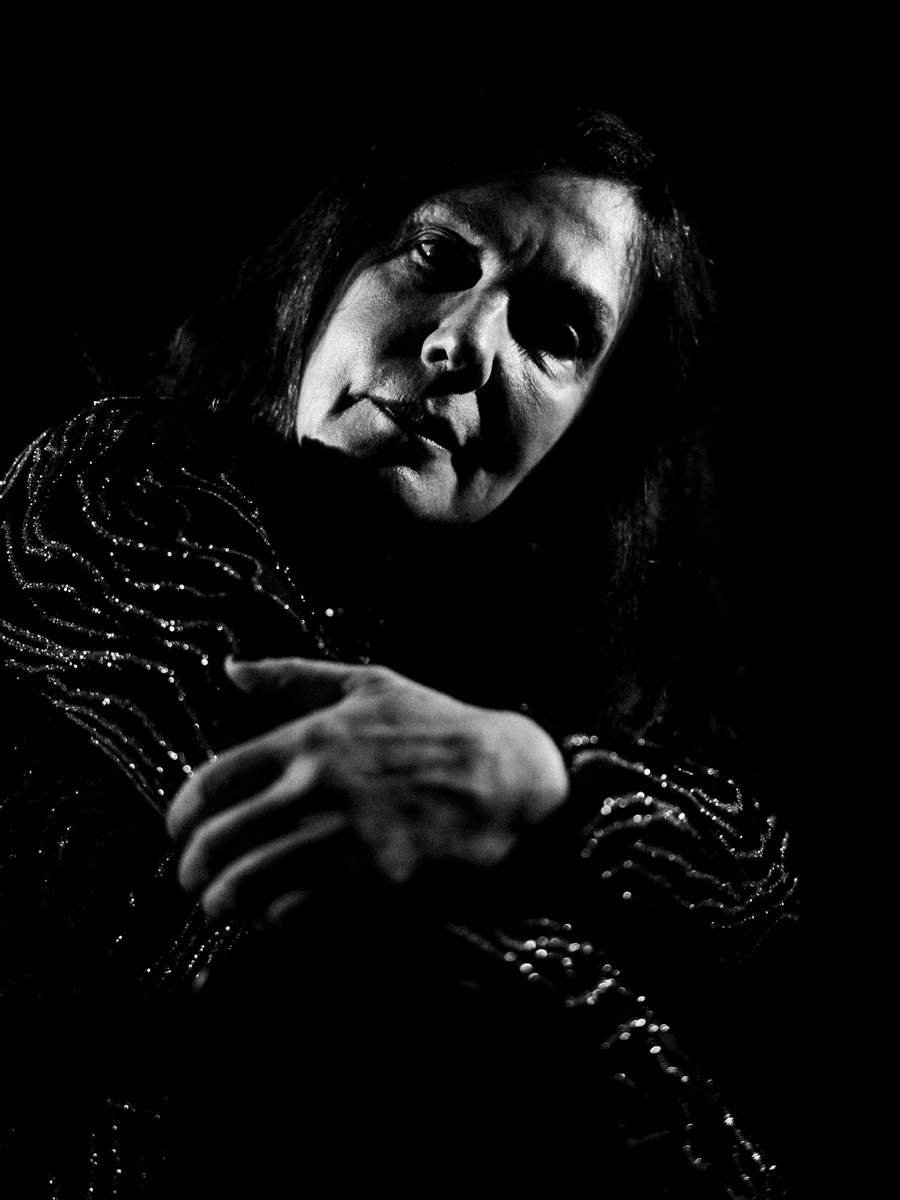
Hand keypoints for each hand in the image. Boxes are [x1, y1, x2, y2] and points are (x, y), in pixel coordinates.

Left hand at [167, 657, 567, 927]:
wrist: (512, 781)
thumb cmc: (440, 729)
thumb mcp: (369, 685)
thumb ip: (293, 677)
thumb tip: (230, 667)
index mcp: (306, 740)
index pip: (207, 786)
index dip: (180, 821)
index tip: (182, 835)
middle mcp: (315, 789)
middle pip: (215, 843)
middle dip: (193, 871)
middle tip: (197, 880)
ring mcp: (342, 838)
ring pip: (244, 886)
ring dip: (225, 902)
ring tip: (228, 905)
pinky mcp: (371, 882)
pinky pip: (293, 914)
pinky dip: (273, 921)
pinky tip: (277, 916)